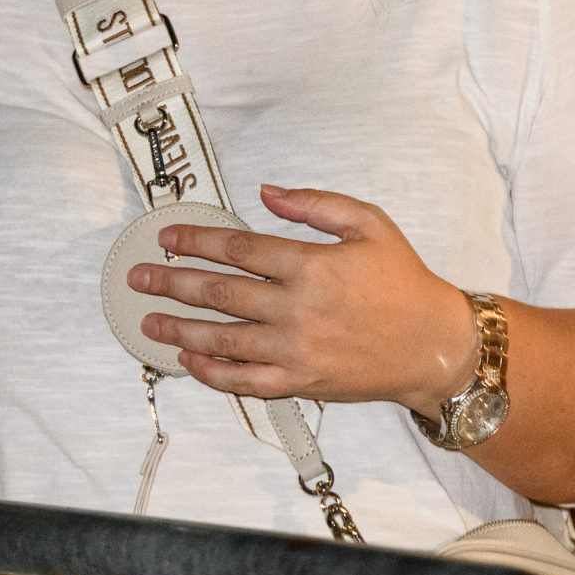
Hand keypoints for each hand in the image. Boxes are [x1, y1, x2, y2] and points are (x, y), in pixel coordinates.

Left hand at [130, 184, 477, 409]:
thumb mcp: (369, 223)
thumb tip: (265, 191)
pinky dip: (212, 372)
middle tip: (139, 278)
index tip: (168, 239)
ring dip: (179, 330)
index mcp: (310, 265)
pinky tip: (188, 360)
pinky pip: (245, 381)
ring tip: (147, 321)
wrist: (434, 345)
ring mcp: (296, 351)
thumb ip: (315, 204)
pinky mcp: (301, 382)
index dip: (195, 241)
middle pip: (219, 294)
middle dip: (172, 283)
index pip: (236, 249)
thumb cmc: (402, 280)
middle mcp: (297, 309)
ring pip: (222, 340)